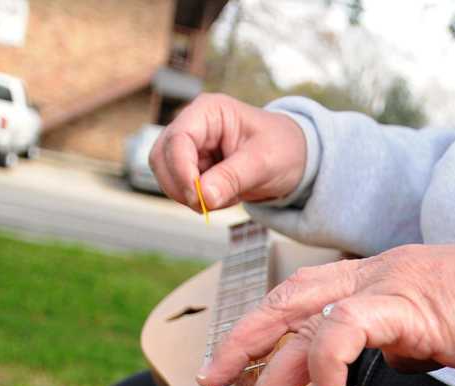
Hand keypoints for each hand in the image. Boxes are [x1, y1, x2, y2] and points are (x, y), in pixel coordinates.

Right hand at [149, 93, 306, 212]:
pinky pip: (181, 190)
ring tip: (225, 197)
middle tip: (208, 204)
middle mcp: (193, 126)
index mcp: (208, 112)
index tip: (197, 197)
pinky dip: (200, 201)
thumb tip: (204, 197)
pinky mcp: (193, 169)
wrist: (293, 159)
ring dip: (190, 197)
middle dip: (181, 186)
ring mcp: (190, 149)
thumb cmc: (282, 149)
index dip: (181, 171)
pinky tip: (223, 197)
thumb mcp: (263, 162)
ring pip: (166, 177)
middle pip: (161, 158)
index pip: (177, 139)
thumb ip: (232, 178)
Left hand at [197, 240, 454, 385]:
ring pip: (306, 322)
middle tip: (210, 381)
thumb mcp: (432, 332)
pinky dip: (327, 363)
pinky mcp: (405, 305)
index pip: (300, 297)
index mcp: (371, 280)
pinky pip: (348, 327)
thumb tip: (390, 362)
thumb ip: (400, 341)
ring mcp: (383, 286)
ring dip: (274, 375)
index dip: (261, 327)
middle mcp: (367, 275)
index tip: (232, 365)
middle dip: (243, 343)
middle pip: (285, 302)